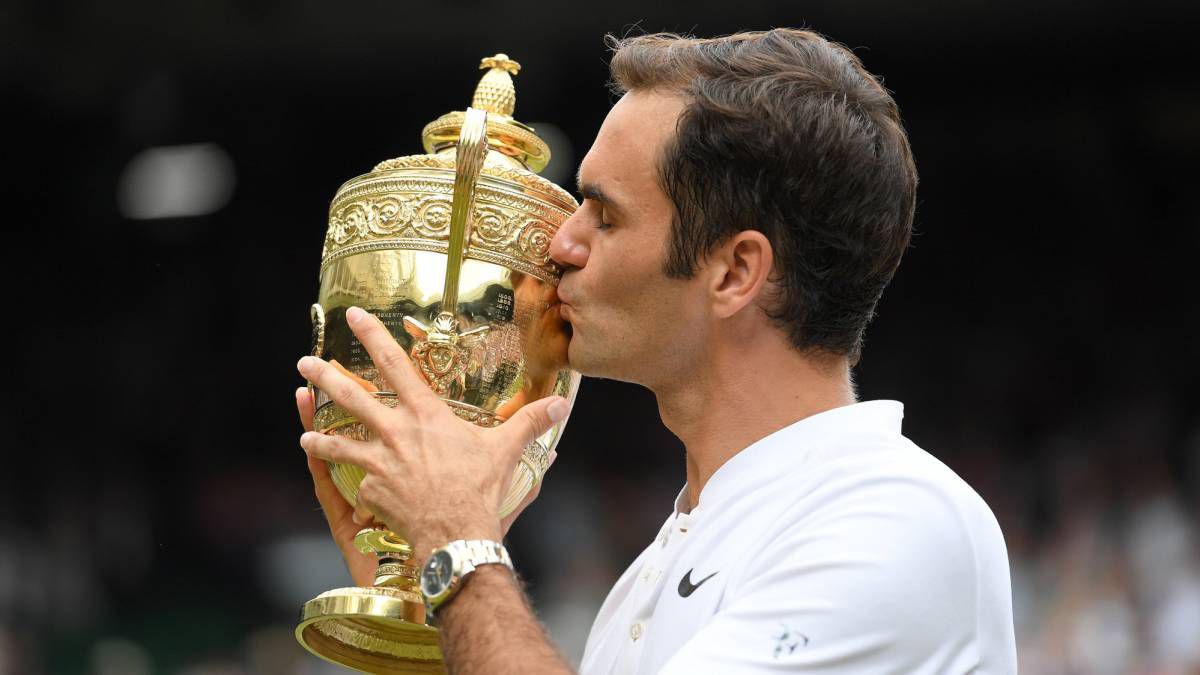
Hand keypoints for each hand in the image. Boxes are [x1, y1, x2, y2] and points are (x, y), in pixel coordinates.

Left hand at [297, 306, 568, 563]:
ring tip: (304, 434)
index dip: (372, 336)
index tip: (351, 317)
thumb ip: (530, 422)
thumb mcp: (506, 450)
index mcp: (425, 414)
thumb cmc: (479, 489)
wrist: (455, 533)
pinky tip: (355, 492)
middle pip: (350, 397)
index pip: (395, 364)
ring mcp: (378, 462)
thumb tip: (562, 404)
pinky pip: (358, 485)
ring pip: (337, 443)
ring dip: (319, 436)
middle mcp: (395, 431)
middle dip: (324, 377)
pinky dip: (357, 487)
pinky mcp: (370, 490)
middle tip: (303, 363)